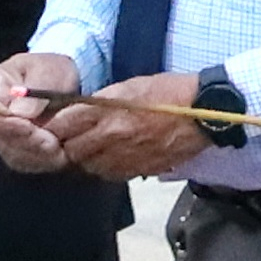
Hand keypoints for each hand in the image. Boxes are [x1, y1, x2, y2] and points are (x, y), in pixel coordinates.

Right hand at [0, 50, 78, 173]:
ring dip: (39, 155)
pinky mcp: (15, 151)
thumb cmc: (50, 71)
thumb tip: (22, 114)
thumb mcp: (48, 69)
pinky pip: (27, 163)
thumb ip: (35, 89)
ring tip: (62, 149)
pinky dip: (45, 162)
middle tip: (53, 143)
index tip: (28, 127)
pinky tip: (62, 155)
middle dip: (27, 143)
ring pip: (13, 154)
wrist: (59, 83)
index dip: (5, 123)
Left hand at [46, 66, 212, 182]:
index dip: (55, 126)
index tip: (54, 125)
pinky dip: (106, 167)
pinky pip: (110, 174)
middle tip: (72, 139)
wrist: (206, 113)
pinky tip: (114, 158)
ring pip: (88, 166)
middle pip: (71, 150)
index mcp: (106, 111)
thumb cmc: (169, 92)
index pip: (62, 125)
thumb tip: (75, 113)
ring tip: (95, 149)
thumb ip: (99, 102)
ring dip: (87, 159)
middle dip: (68, 145)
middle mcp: (110, 137)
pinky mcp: (139, 170)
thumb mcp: (130, 86)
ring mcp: (124, 157)